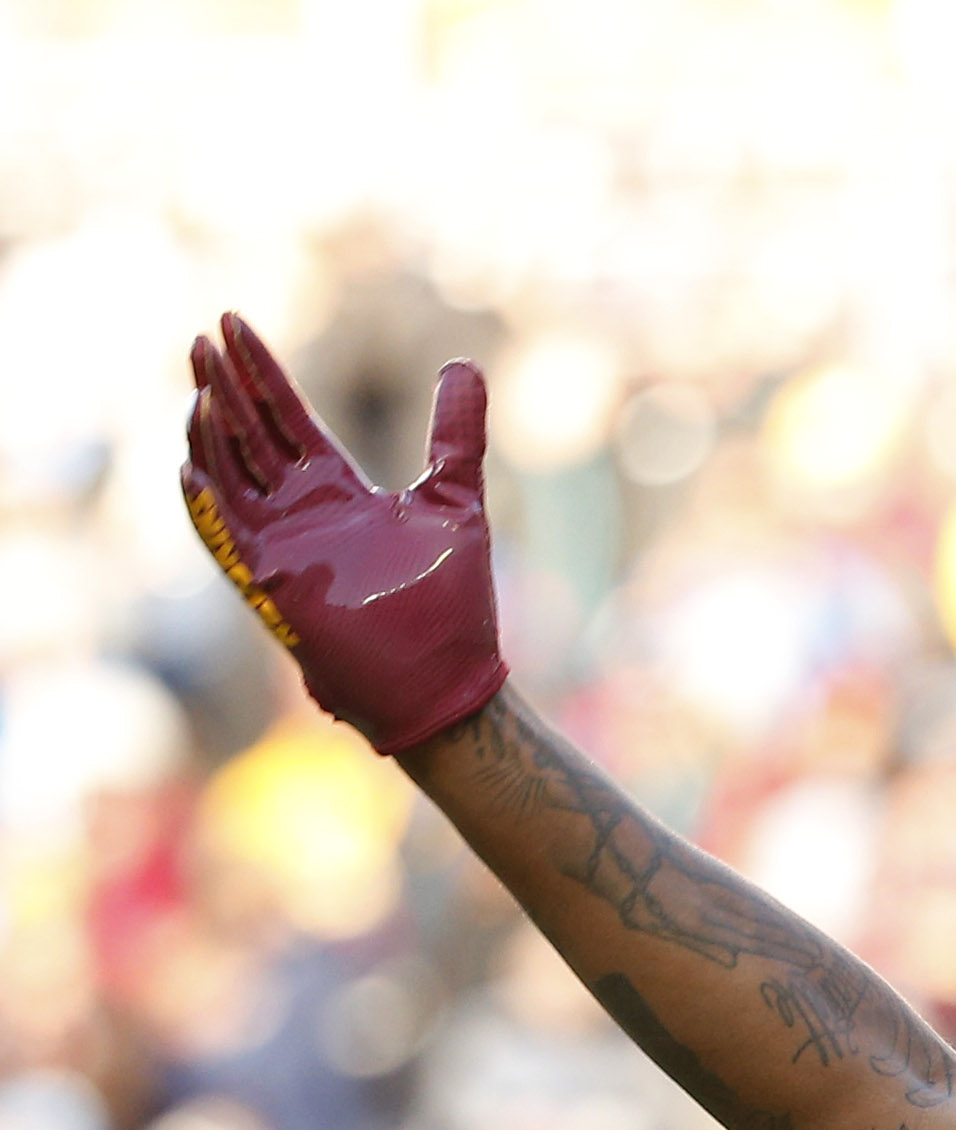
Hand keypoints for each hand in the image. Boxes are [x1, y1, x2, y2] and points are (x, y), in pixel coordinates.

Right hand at [179, 314, 505, 755]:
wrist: (449, 679)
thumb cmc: (453, 601)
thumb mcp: (455, 500)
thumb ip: (456, 433)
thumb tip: (463, 364)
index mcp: (337, 489)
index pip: (285, 415)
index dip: (259, 371)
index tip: (233, 322)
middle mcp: (300, 511)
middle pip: (248, 434)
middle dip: (224, 387)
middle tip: (203, 337)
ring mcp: (280, 545)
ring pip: (227, 475)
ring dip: (210, 433)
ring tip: (201, 388)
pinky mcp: (272, 584)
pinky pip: (225, 539)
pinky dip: (207, 506)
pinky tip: (191, 468)